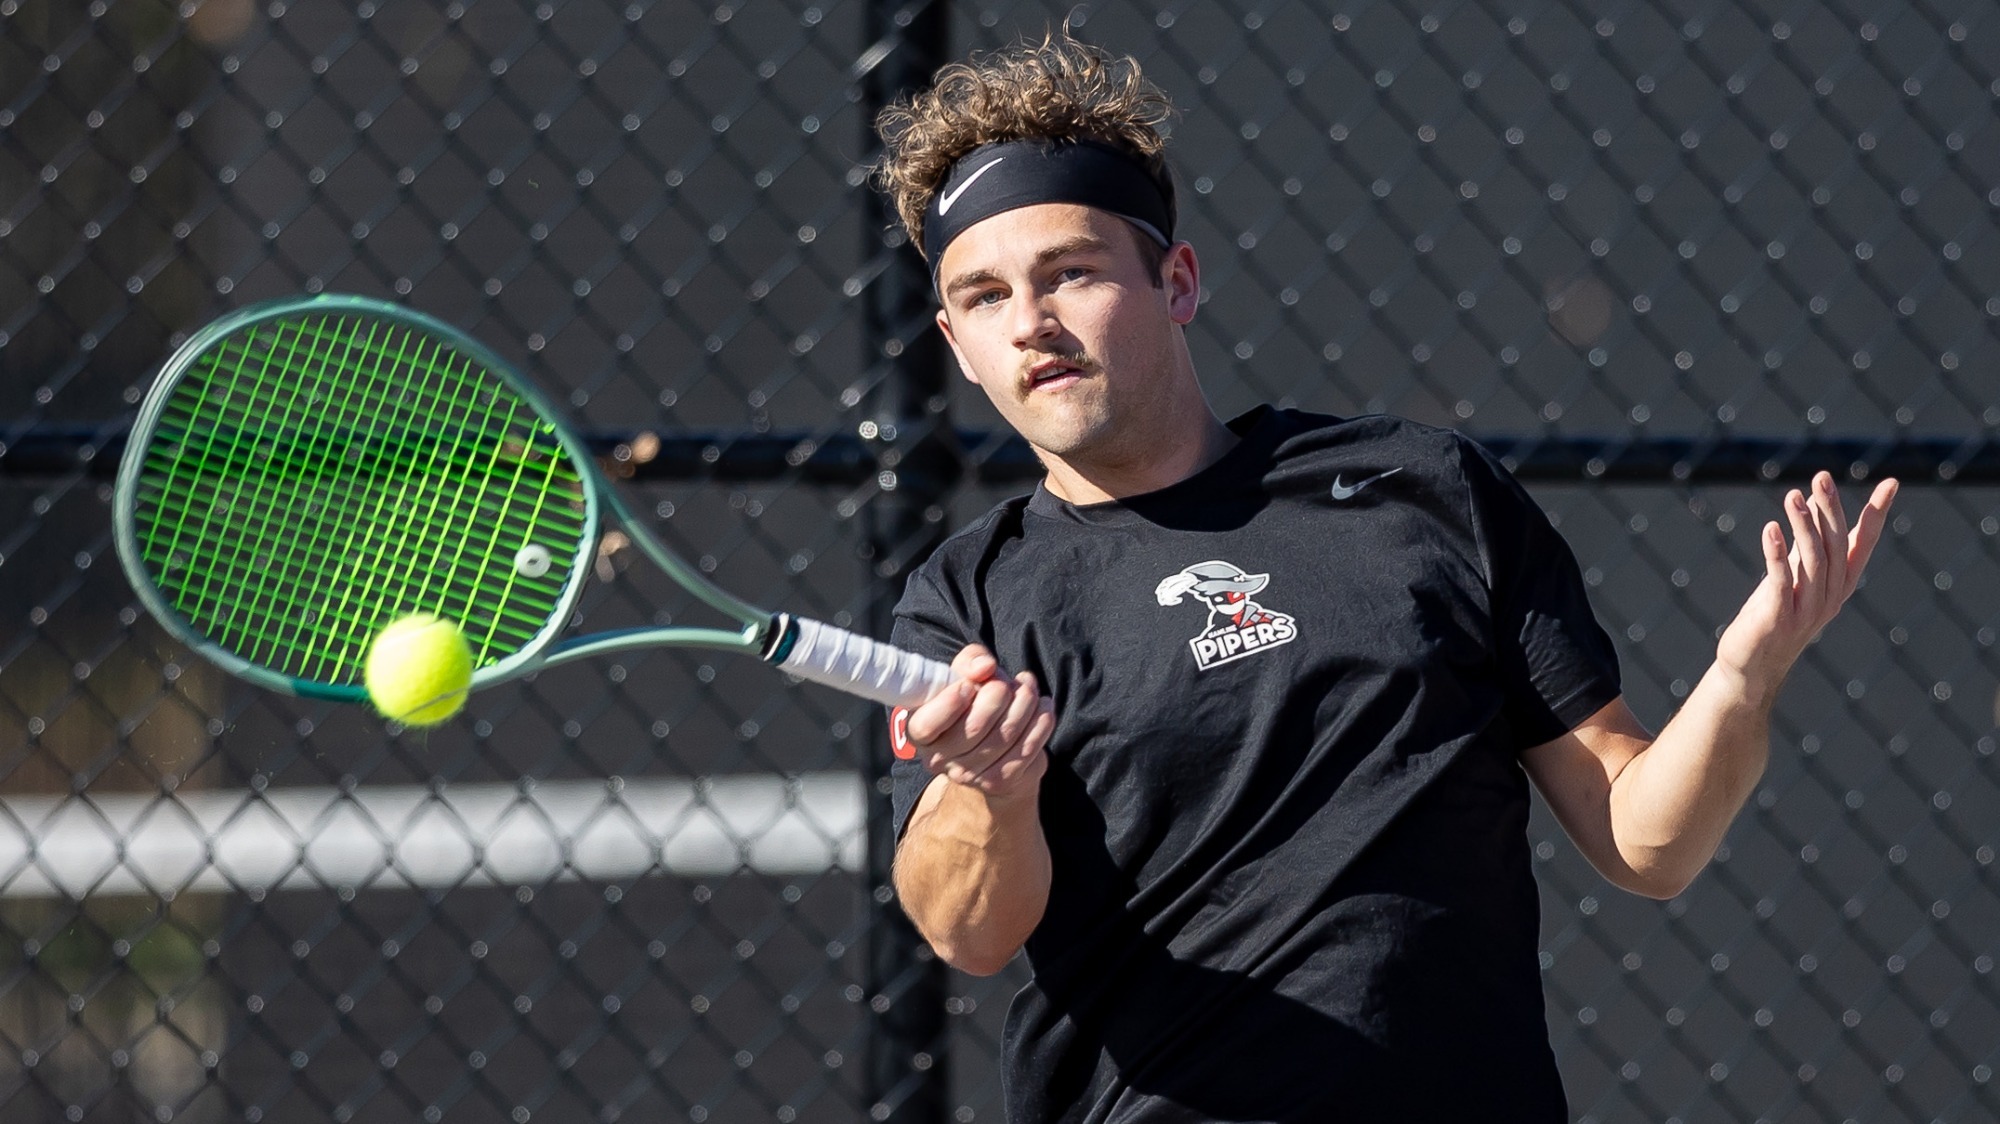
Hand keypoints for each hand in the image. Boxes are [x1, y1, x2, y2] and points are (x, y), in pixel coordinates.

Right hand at [904, 644, 1054, 798]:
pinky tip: (1044, 708)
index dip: (949, 704)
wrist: (993, 747)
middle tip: (1009, 682)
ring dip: (1025, 704)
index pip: (927, 725)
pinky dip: (1040, 723)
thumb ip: (970, 661)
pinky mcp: (998, 782)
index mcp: (920, 730)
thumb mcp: (965, 673)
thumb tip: (985, 667)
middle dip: (1000, 694)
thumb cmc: (973, 702)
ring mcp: (969, 775)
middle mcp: (939, 758)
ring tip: (1028, 689)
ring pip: (1005, 735)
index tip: (969, 685)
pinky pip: (1026, 749)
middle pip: (974, 727)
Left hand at [1715, 471, 1897, 696]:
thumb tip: (1813, 501)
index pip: (1863, 544)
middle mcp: (1831, 597)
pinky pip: (1781, 582)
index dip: (1876, 514)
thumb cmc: (1774, 614)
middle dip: (1830, 510)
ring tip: (1792, 497)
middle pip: (1836, 547)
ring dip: (1802, 526)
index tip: (1892, 483)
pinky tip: (1771, 529)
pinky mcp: (1779, 619)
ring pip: (1812, 561)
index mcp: (1840, 584)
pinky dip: (1776, 554)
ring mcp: (1807, 611)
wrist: (1752, 665)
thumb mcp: (1795, 575)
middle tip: (1821, 477)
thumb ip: (1807, 542)